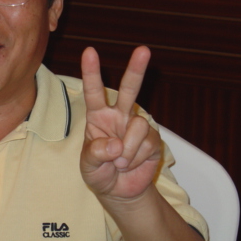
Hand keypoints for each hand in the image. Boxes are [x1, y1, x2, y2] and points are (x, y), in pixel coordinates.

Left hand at [80, 46, 160, 200]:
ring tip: (120, 163)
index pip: (93, 91)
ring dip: (128, 149)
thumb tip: (116, 144)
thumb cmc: (98, 173)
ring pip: (138, 125)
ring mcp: (136, 126)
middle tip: (143, 50)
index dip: (91, 72)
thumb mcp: (88, 166)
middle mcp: (118, 115)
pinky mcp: (152, 139)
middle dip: (137, 70)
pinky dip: (137, 157)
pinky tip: (131, 164)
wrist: (119, 191)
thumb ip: (96, 154)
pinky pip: (147, 143)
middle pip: (129, 89)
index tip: (89, 51)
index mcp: (97, 116)